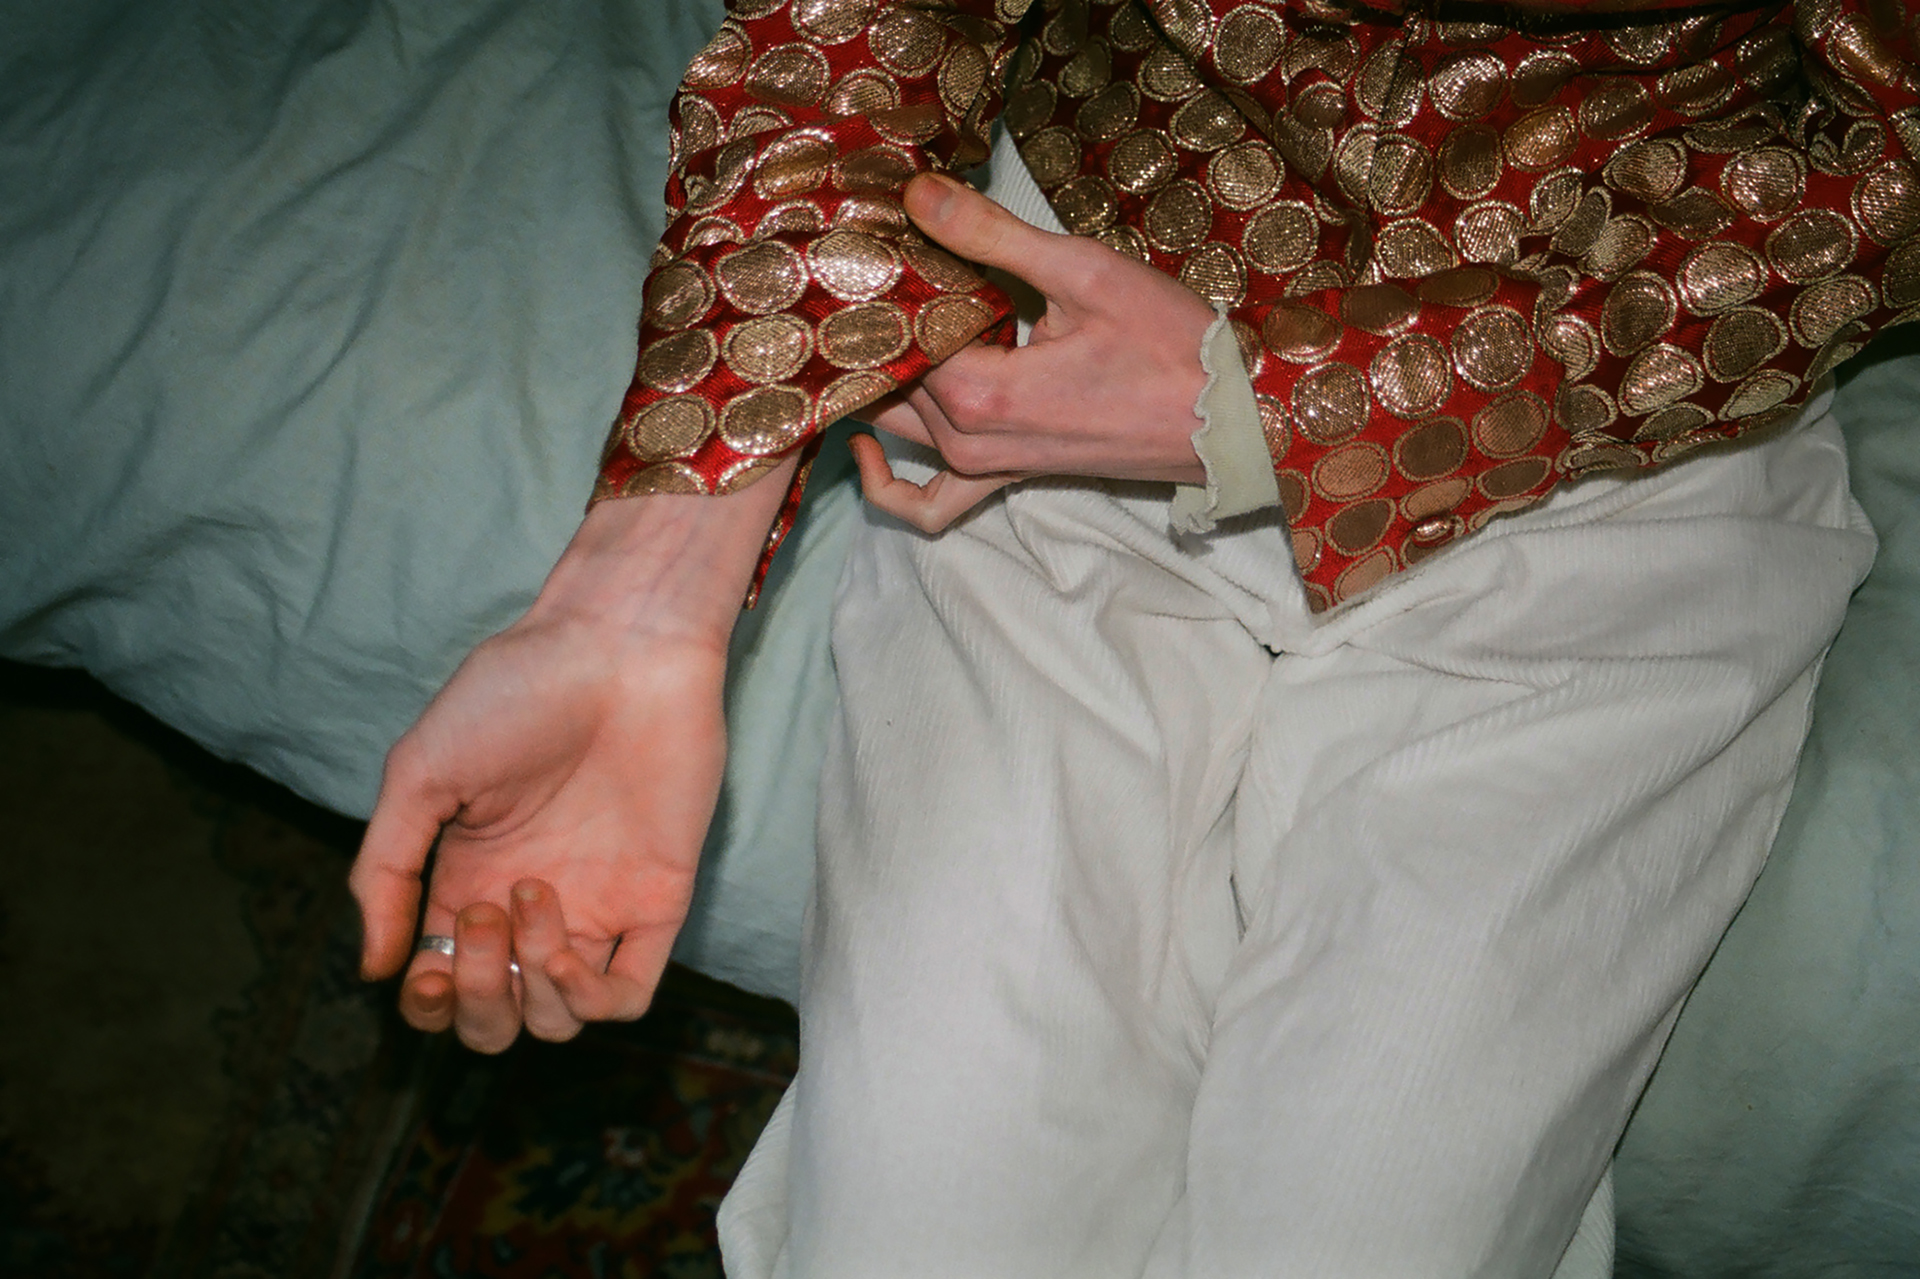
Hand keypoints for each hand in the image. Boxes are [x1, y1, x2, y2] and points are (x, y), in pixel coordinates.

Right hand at [349, 463, 792, 1051]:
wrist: (618, 648)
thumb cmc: (517, 691)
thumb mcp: (419, 773)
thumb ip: (385, 871)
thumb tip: (372, 968)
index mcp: (470, 879)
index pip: (442, 987)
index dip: (429, 1003)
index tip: (426, 967)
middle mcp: (532, 907)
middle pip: (497, 1020)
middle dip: (478, 1001)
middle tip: (482, 917)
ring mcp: (597, 908)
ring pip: (556, 1021)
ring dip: (531, 988)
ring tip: (531, 897)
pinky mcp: (657, 902)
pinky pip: (628, 999)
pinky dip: (588, 1001)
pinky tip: (568, 953)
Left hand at [854, 171, 1216, 529]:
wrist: (1228, 421)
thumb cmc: (1170, 346)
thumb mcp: (1082, 272)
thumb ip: (990, 235)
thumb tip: (917, 196)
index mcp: (980, 394)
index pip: (893, 335)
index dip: (885, 285)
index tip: (890, 240)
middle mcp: (968, 443)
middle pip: (885, 379)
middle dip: (878, 328)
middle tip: (885, 268)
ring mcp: (984, 470)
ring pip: (895, 427)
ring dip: (879, 381)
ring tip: (886, 323)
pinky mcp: (1004, 478)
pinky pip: (925, 503)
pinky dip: (889, 484)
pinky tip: (871, 446)